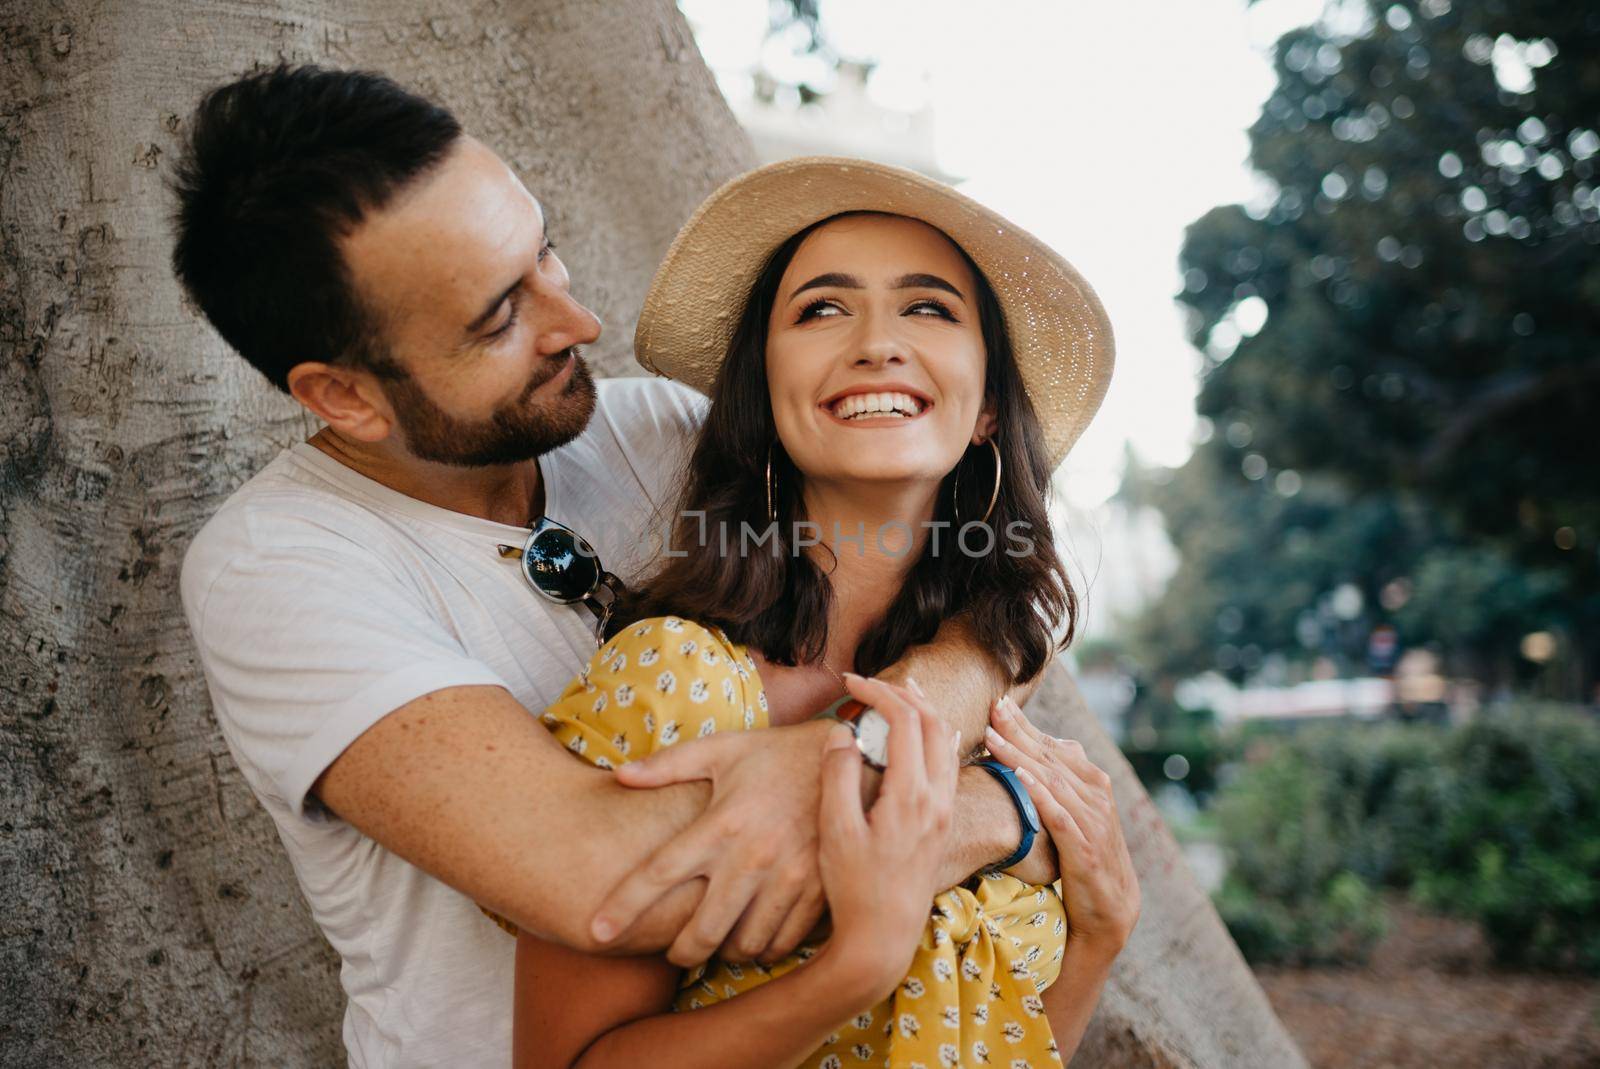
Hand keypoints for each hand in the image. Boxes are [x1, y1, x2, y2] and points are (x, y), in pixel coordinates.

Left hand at [590, 719, 832, 966]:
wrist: (855, 758)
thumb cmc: (779, 754)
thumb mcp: (725, 751)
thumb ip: (669, 764)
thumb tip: (619, 775)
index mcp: (720, 824)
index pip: (658, 873)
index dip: (623, 906)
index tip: (596, 932)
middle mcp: (750, 857)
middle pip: (700, 930)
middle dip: (680, 953)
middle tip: (674, 954)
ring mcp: (787, 878)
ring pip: (743, 944)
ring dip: (724, 952)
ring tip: (718, 943)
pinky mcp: (818, 891)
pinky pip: (783, 942)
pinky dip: (765, 949)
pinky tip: (756, 936)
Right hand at [816, 674, 959, 1002]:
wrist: (883, 938)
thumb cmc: (853, 888)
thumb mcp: (835, 832)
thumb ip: (838, 777)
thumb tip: (843, 732)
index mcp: (912, 795)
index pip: (905, 720)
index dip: (878, 691)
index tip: (848, 682)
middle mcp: (938, 798)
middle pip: (933, 723)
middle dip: (903, 694)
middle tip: (869, 683)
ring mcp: (944, 811)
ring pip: (947, 742)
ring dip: (923, 712)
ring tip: (898, 695)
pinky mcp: (943, 824)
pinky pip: (949, 764)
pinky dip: (935, 737)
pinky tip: (922, 737)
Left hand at [984, 696, 1139, 960]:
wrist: (1110, 912)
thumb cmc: (1084, 860)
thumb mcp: (1075, 816)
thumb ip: (1060, 784)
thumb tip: (1035, 755)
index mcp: (1093, 784)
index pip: (1054, 747)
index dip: (1027, 725)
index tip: (1000, 703)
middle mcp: (1096, 796)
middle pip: (1051, 756)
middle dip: (1020, 730)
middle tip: (993, 706)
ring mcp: (1092, 821)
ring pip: (1051, 780)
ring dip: (1021, 755)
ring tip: (993, 735)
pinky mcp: (1084, 848)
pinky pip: (1059, 815)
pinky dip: (1040, 793)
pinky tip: (1020, 776)